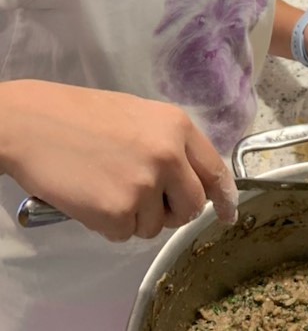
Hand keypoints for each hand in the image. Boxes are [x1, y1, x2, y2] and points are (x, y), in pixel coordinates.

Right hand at [0, 80, 236, 241]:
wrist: (36, 123)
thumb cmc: (82, 117)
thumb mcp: (140, 117)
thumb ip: (170, 145)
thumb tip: (190, 178)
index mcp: (177, 127)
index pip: (214, 170)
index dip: (224, 197)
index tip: (229, 214)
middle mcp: (169, 155)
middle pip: (192, 206)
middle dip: (173, 211)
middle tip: (145, 200)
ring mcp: (145, 185)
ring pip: (156, 225)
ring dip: (135, 217)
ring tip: (107, 185)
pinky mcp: (119, 211)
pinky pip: (125, 234)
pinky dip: (109, 224)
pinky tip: (92, 197)